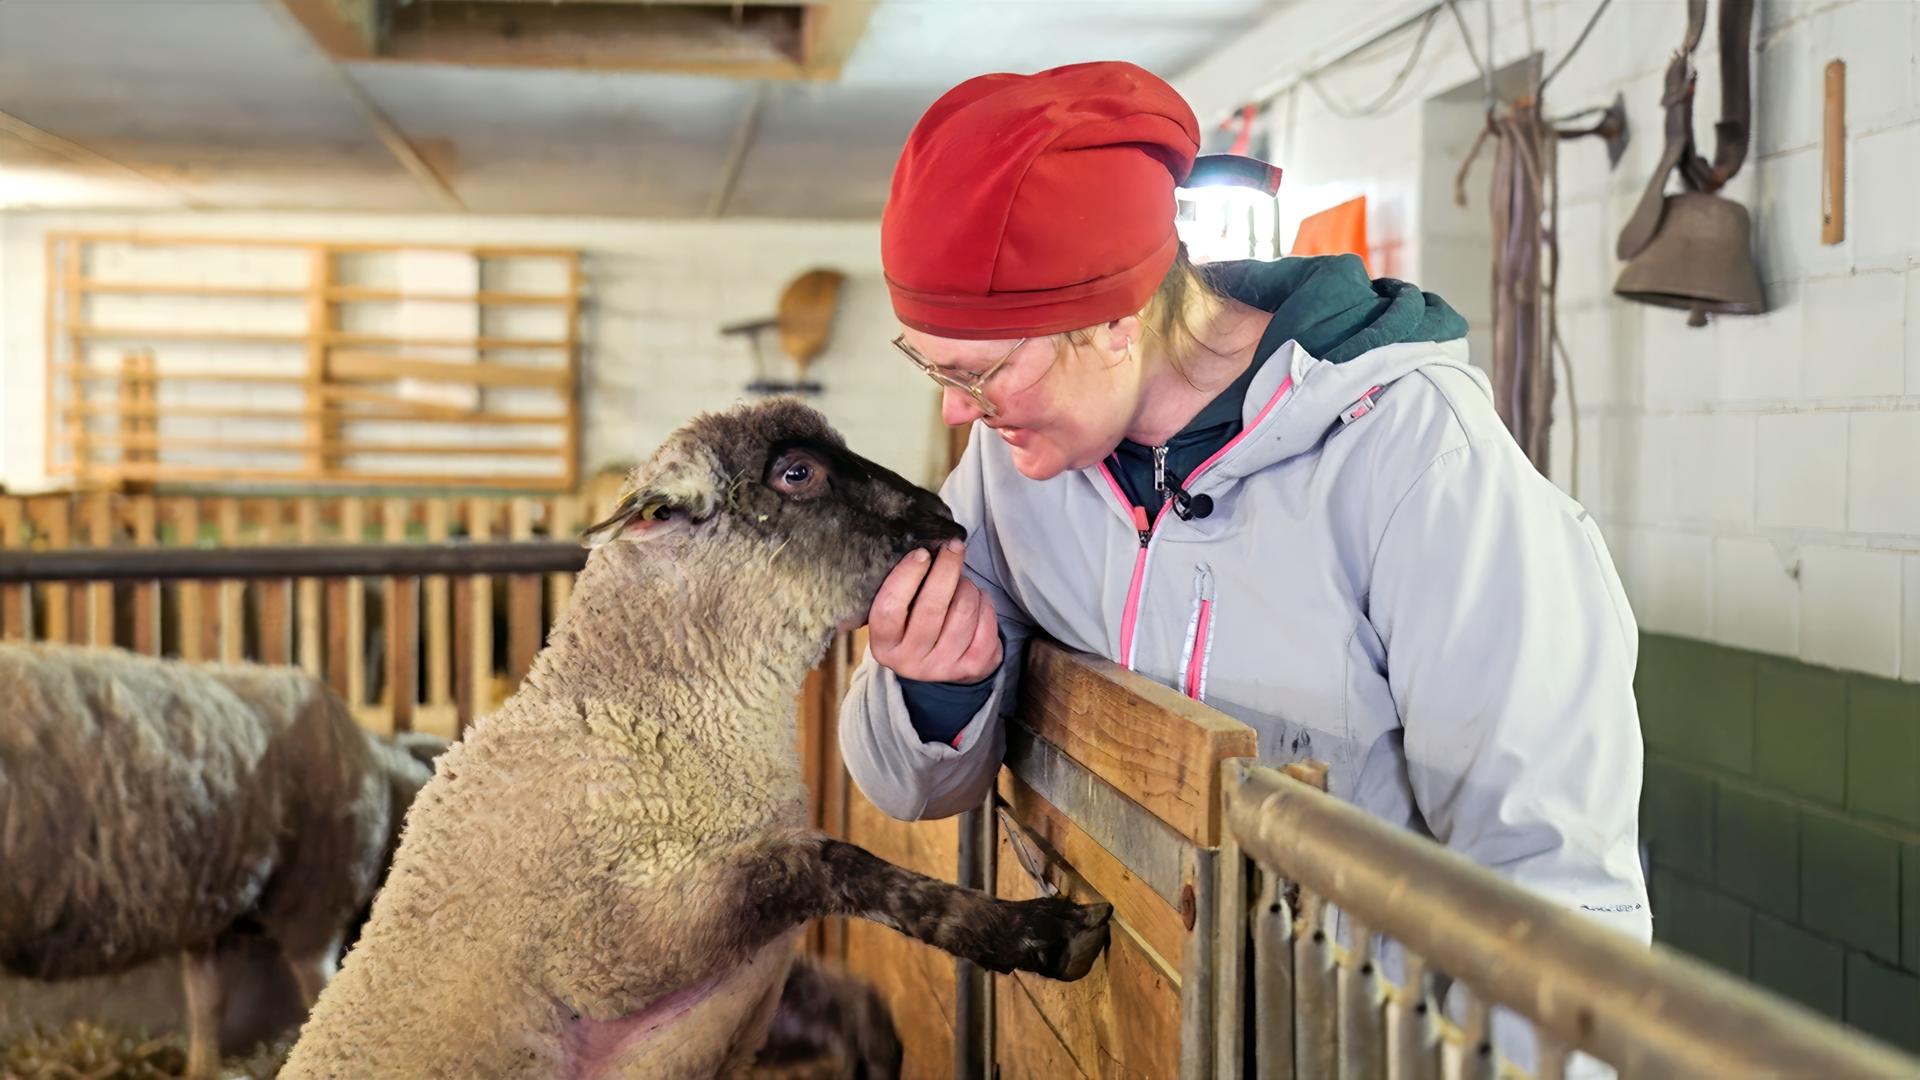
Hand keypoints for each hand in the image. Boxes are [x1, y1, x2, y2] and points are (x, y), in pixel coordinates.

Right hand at [868, 540, 1002, 683]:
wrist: (937, 666)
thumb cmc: (914, 626)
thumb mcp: (897, 615)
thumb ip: (903, 589)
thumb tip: (926, 550)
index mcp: (884, 645)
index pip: (889, 608)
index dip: (906, 576)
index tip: (921, 553)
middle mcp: (910, 661)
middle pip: (932, 607)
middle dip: (946, 569)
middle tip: (953, 547)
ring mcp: (943, 667)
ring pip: (963, 610)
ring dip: (967, 586)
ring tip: (962, 582)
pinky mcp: (973, 667)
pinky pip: (986, 623)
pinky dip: (984, 602)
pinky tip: (977, 599)